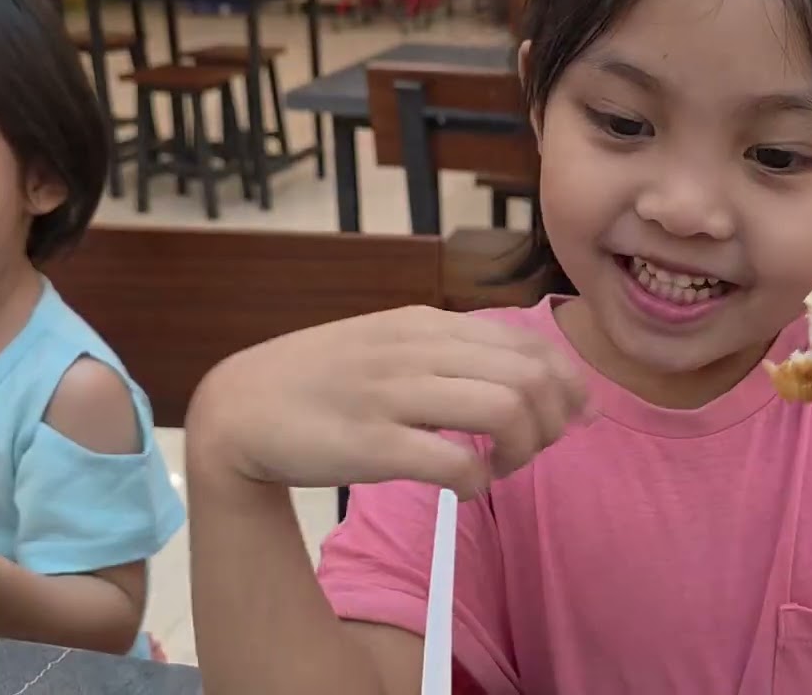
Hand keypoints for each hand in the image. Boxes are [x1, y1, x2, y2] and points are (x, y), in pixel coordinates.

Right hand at [186, 306, 587, 498]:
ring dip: (522, 448)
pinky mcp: (371, 444)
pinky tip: (466, 487)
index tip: (574, 415)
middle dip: (554, 419)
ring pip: (506, 410)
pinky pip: (456, 461)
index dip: (568, 383)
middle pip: (530, 376)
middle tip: (536, 448)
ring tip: (501, 467)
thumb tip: (529, 379)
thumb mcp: (392, 345)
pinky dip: (478, 480)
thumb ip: (453, 354)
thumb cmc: (325, 382)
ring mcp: (393, 394)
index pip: (529, 343)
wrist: (238, 408)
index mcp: (426, 323)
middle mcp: (416, 349)